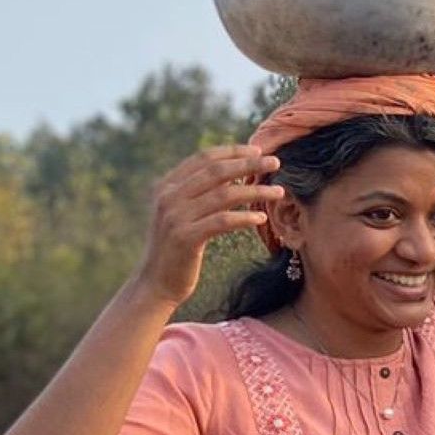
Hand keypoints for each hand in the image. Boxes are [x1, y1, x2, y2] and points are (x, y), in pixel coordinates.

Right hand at [133, 146, 281, 306]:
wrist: (155, 283)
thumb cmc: (177, 249)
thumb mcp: (183, 215)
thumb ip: (199, 194)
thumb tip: (233, 174)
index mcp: (167, 186)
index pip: (203, 159)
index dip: (232, 152)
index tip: (258, 151)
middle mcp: (169, 196)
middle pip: (216, 171)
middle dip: (249, 164)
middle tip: (276, 161)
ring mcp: (176, 216)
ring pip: (224, 194)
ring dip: (255, 190)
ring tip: (278, 191)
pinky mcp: (186, 237)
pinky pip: (223, 221)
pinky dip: (245, 217)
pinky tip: (262, 219)